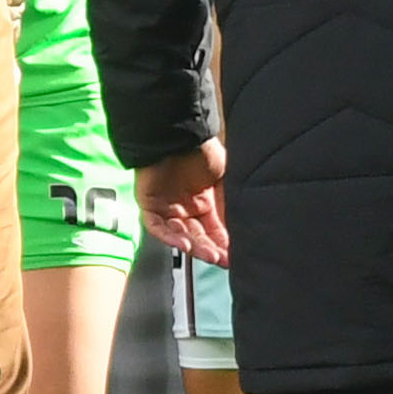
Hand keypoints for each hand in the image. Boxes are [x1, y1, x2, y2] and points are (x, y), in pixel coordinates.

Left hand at [136, 142, 229, 264]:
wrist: (177, 133)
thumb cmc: (201, 149)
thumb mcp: (225, 176)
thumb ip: (229, 200)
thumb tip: (243, 222)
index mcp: (203, 200)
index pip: (213, 229)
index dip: (223, 243)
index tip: (235, 255)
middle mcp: (184, 207)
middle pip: (197, 235)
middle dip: (211, 248)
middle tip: (224, 260)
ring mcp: (166, 207)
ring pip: (179, 234)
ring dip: (195, 246)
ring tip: (211, 255)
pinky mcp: (149, 204)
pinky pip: (157, 226)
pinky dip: (170, 236)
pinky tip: (185, 244)